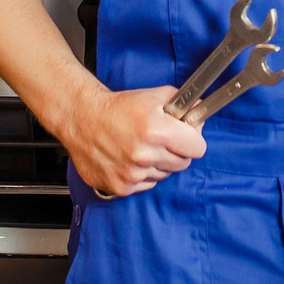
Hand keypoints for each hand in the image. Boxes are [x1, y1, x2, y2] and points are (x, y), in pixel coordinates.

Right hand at [60, 85, 206, 197]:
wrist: (82, 119)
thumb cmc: (118, 107)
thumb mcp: (154, 96)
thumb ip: (183, 103)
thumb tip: (201, 111)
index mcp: (156, 130)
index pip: (198, 148)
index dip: (193, 139)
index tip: (186, 135)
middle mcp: (145, 155)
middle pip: (184, 163)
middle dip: (178, 151)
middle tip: (163, 140)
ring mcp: (132, 174)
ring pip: (165, 175)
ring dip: (159, 163)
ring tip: (142, 147)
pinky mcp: (121, 187)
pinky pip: (146, 184)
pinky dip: (143, 174)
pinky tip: (130, 158)